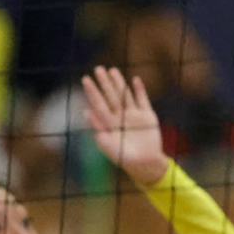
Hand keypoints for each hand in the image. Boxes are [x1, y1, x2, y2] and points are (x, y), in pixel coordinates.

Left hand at [82, 67, 168, 186]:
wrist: (146, 164)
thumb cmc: (125, 158)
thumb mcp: (109, 147)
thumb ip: (99, 130)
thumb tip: (87, 114)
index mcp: (109, 124)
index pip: (98, 104)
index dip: (92, 92)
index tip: (85, 80)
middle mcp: (120, 117)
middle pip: (110, 96)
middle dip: (104, 83)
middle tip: (98, 69)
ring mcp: (134, 115)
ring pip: (125, 95)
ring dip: (119, 83)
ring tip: (113, 70)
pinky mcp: (148, 116)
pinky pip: (143, 100)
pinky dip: (140, 90)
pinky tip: (135, 80)